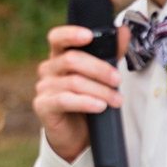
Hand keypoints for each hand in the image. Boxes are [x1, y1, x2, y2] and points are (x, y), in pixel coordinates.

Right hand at [33, 24, 129, 161]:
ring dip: (100, 90)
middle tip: (117, 80)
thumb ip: (110, 53)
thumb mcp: (101, 76)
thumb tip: (123, 31)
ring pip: (73, 82)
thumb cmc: (87, 100)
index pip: (57, 37)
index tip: (89, 35)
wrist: (77, 134)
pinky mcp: (43, 106)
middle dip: (99, 69)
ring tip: (117, 100)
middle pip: (71, 60)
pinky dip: (86, 102)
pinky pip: (64, 100)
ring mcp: (44, 87)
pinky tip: (100, 107)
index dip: (71, 34)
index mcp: (59, 56)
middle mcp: (48, 69)